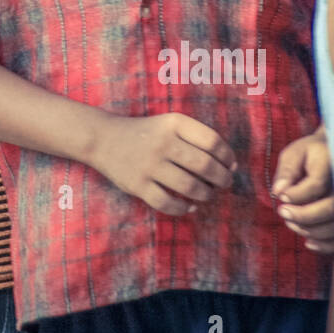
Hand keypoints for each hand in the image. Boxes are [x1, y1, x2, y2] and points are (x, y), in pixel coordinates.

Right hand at [90, 112, 235, 215]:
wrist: (102, 139)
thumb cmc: (145, 133)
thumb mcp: (169, 123)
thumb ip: (197, 138)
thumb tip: (231, 165)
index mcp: (173, 123)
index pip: (212, 141)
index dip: (228, 156)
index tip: (231, 165)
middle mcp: (162, 142)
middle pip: (205, 165)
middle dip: (222, 178)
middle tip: (224, 183)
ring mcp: (149, 165)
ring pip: (190, 187)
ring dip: (206, 195)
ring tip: (207, 194)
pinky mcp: (137, 185)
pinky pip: (168, 204)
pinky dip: (183, 209)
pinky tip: (189, 207)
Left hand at [272, 127, 333, 256]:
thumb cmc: (311, 154)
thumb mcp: (295, 153)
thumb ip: (287, 170)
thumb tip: (278, 192)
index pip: (317, 184)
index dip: (296, 195)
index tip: (280, 197)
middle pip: (332, 208)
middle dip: (303, 216)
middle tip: (282, 213)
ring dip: (312, 231)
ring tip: (291, 223)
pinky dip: (327, 245)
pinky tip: (309, 242)